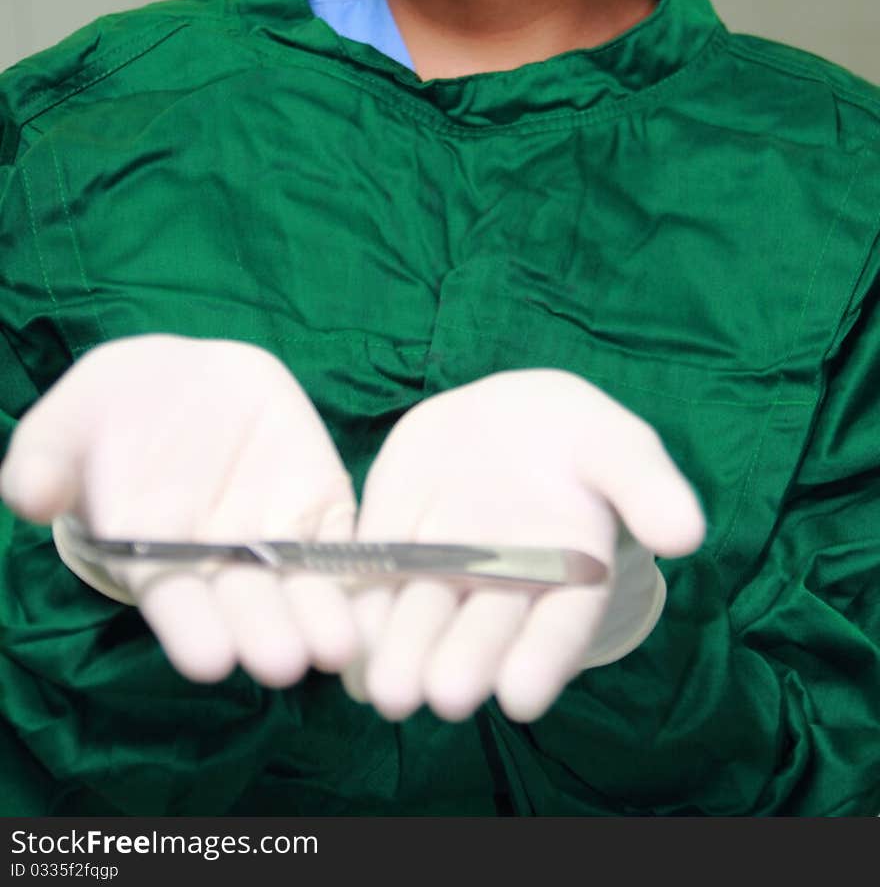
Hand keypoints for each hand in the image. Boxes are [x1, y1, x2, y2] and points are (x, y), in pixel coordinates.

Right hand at [0, 334, 359, 685]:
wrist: (177, 381)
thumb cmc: (106, 412)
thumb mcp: (66, 421)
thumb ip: (45, 458)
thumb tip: (26, 492)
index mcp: (150, 550)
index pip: (171, 597)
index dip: (188, 627)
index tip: (206, 657)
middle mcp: (215, 557)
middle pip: (242, 604)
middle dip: (263, 632)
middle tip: (285, 663)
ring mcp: (270, 533)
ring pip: (300, 585)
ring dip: (320, 617)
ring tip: (340, 647)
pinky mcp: (317, 502)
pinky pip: (345, 542)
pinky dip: (364, 571)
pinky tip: (384, 595)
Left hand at [344, 369, 704, 723]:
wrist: (511, 416)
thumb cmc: (579, 437)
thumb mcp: (618, 447)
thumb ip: (647, 488)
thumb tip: (687, 533)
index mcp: (569, 575)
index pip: (559, 626)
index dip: (542, 661)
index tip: (523, 697)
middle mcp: (504, 589)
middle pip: (484, 633)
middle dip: (463, 664)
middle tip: (443, 694)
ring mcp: (445, 571)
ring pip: (421, 618)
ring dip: (402, 654)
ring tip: (385, 688)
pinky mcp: (393, 541)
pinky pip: (371, 577)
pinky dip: (354, 607)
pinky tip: (339, 641)